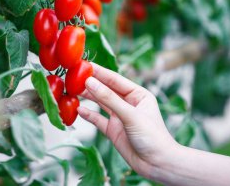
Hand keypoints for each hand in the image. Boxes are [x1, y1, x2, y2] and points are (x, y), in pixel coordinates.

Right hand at [78, 63, 177, 181]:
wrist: (157, 164)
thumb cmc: (152, 137)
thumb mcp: (130, 114)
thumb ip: (109, 99)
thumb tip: (90, 82)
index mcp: (138, 95)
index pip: (115, 80)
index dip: (100, 72)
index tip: (85, 65)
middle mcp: (128, 104)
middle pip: (106, 90)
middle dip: (91, 84)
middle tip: (74, 77)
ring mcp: (120, 117)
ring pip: (101, 103)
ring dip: (88, 97)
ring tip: (72, 90)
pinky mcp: (114, 130)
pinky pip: (98, 119)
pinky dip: (89, 114)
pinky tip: (78, 109)